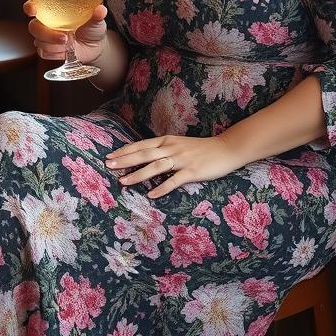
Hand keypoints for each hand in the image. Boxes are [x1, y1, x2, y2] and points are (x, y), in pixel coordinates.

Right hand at [24, 0, 107, 65]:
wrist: (94, 48)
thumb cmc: (92, 27)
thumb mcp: (96, 20)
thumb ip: (97, 15)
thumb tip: (100, 9)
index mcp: (56, 4)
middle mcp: (46, 17)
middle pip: (31, 10)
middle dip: (30, 8)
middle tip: (35, 10)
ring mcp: (44, 32)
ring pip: (37, 33)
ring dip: (50, 37)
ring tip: (67, 40)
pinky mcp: (45, 48)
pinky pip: (42, 50)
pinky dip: (54, 51)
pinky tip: (64, 49)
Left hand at [106, 135, 236, 198]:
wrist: (226, 149)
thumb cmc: (201, 149)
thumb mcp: (179, 144)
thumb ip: (163, 149)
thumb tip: (144, 157)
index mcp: (167, 141)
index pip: (141, 145)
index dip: (125, 150)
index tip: (110, 155)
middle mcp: (172, 148)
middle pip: (145, 154)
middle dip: (125, 160)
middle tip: (109, 165)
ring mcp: (182, 160)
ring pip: (156, 166)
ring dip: (138, 174)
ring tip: (123, 181)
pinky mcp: (192, 171)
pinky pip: (174, 180)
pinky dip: (162, 187)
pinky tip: (151, 195)